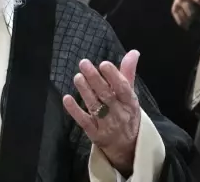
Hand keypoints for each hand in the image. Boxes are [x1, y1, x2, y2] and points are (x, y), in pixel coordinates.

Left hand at [63, 50, 140, 174]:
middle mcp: (119, 114)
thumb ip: (128, 73)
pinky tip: (67, 99)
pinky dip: (75, 111)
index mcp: (130, 102)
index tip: (104, 64)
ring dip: (85, 91)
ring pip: (95, 106)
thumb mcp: (130, 95)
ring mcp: (107, 125)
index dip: (114, 76)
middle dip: (95, 79)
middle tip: (84, 63)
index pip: (123, 88)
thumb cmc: (127, 114)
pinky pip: (84, 121)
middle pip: (106, 95)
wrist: (128, 147)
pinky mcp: (95, 134)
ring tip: (77, 77)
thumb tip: (133, 52)